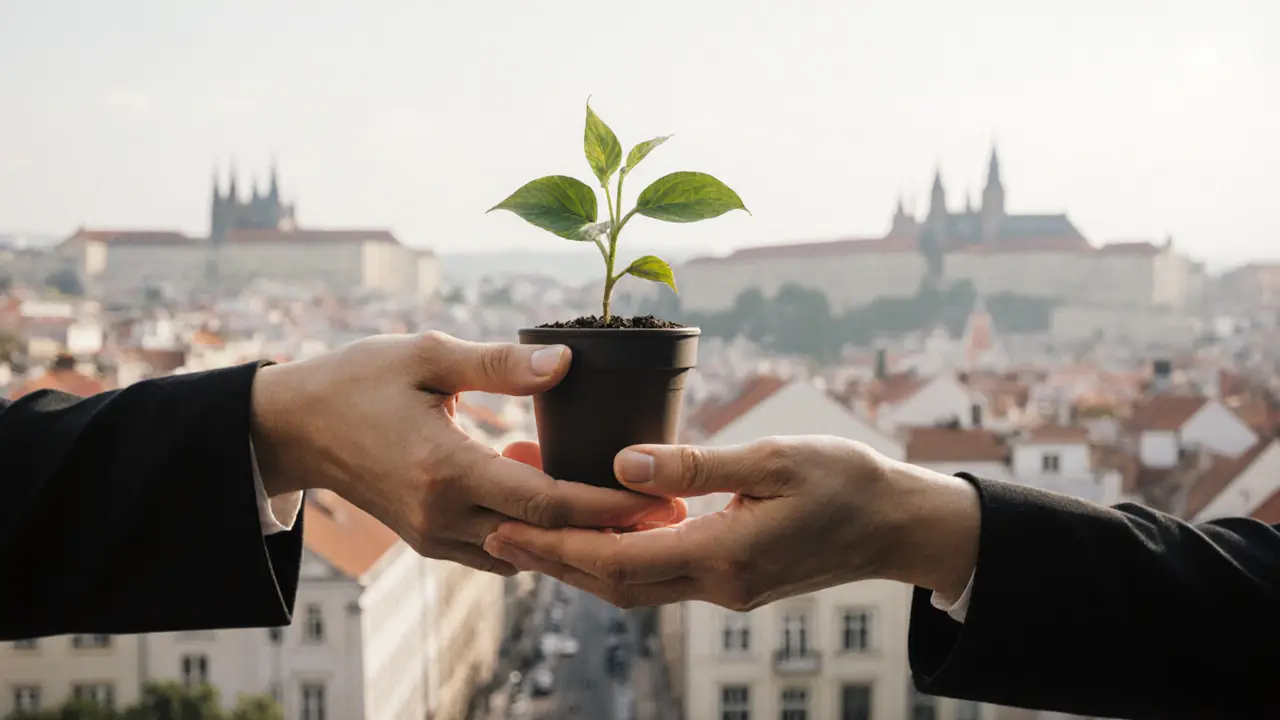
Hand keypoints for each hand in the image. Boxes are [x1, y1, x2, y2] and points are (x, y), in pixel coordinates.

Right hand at [248, 331, 684, 574]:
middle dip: (608, 528)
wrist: (297, 427)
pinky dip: (535, 532)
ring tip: (625, 502)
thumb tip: (567, 361)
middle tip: (667, 509)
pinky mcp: (430, 540)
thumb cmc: (360, 380)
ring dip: (571, 532)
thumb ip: (499, 365)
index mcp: (445, 470)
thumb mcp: (428, 356)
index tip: (660, 496)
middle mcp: (442, 517)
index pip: (546, 502)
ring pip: (524, 552)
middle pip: (546, 537)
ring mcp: (434, 537)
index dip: (608, 504)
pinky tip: (559, 492)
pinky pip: (498, 550)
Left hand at [483, 435, 979, 608]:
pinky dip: (618, 558)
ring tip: (531, 529)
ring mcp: (725, 588)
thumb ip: (695, 466)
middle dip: (551, 560)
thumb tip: (620, 465)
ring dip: (579, 562)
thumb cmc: (845, 480)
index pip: (618, 560)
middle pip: (613, 584)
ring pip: (633, 585)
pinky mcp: (732, 579)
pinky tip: (598, 531)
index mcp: (724, 557)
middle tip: (494, 530)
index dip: (556, 545)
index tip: (504, 524)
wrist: (896, 524)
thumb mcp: (773, 458)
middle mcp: (717, 584)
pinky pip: (658, 576)